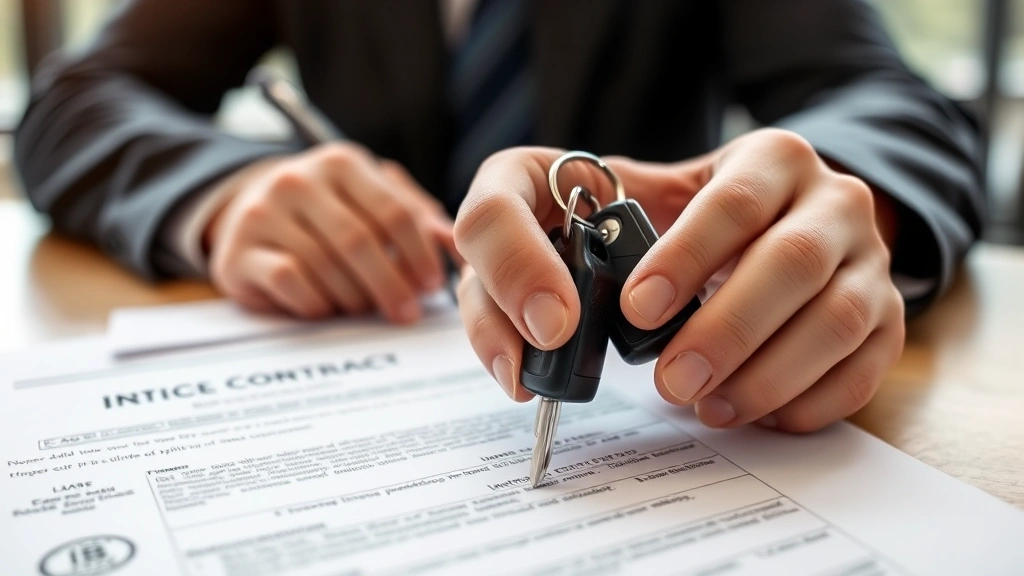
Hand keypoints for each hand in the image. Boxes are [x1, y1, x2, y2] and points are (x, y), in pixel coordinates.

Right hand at [205, 142, 453, 321]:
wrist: (249, 214)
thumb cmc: (329, 213)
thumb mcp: (372, 201)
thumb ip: (417, 218)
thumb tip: (456, 244)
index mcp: (341, 162)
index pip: (394, 211)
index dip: (420, 254)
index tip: (432, 285)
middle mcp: (297, 180)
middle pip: (360, 242)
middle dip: (392, 284)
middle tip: (408, 313)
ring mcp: (263, 213)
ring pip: (326, 266)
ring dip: (355, 298)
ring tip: (365, 307)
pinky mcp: (238, 251)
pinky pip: (290, 282)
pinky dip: (317, 302)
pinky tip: (326, 306)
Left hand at [454, 130, 904, 431]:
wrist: (775, 222)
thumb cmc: (665, 217)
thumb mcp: (604, 194)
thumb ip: (532, 247)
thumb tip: (521, 358)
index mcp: (767, 160)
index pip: (732, 201)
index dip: (686, 258)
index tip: (635, 310)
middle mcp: (832, 198)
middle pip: (794, 262)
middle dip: (724, 331)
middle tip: (667, 380)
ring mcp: (868, 259)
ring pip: (836, 320)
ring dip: (765, 376)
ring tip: (705, 406)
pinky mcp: (886, 315)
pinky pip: (865, 367)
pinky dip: (808, 402)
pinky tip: (753, 413)